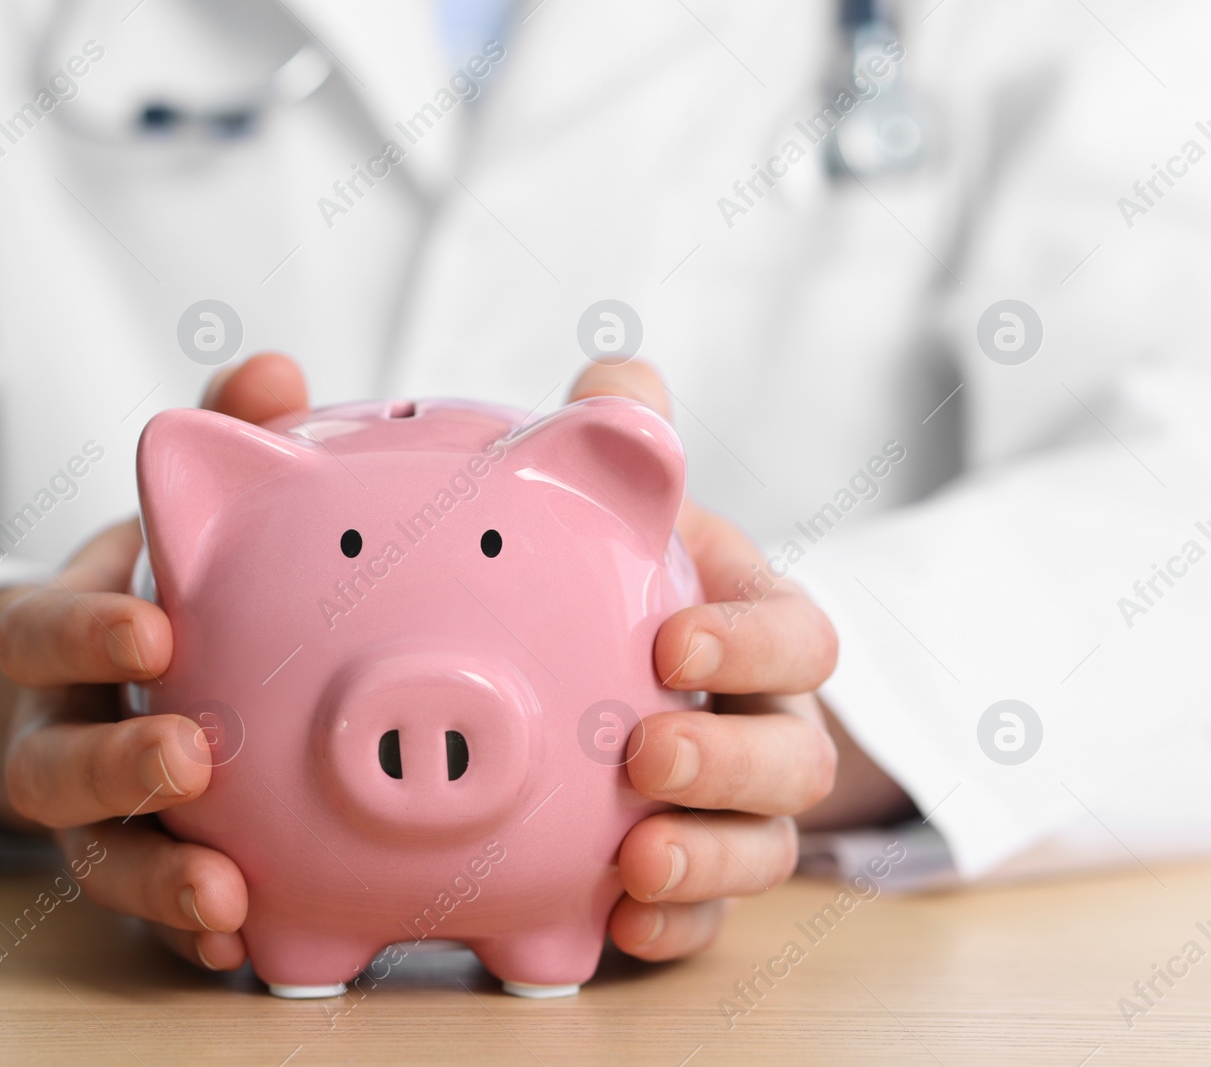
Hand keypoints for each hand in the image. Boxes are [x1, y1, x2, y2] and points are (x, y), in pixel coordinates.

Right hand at [0, 353, 310, 970]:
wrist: (60, 689)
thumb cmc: (131, 596)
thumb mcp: (155, 521)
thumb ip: (210, 442)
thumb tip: (275, 371)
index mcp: (58, 644)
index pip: (46, 634)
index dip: (89, 635)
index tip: (151, 631)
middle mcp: (56, 732)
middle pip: (58, 767)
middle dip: (119, 769)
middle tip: (190, 764)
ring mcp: (86, 813)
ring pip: (98, 857)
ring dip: (159, 881)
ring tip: (226, 900)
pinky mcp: (130, 863)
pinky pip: (149, 913)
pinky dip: (190, 935)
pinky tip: (247, 947)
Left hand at [567, 360, 840, 961]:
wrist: (620, 677)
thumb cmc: (633, 590)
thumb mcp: (632, 517)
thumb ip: (627, 443)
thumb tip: (619, 378)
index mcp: (755, 632)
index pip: (798, 638)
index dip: (750, 645)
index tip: (672, 644)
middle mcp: (767, 727)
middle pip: (793, 759)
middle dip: (728, 763)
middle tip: (644, 753)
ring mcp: (739, 812)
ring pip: (764, 849)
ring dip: (707, 858)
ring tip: (636, 859)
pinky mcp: (699, 880)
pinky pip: (709, 921)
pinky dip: (675, 927)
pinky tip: (618, 923)